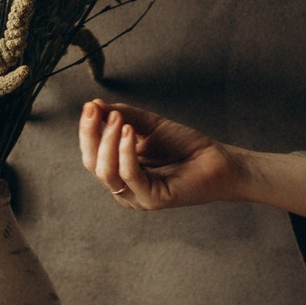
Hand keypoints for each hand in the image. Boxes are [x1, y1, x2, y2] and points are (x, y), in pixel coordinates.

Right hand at [79, 100, 239, 210]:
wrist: (218, 160)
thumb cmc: (185, 146)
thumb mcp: (148, 126)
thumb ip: (123, 116)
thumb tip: (95, 104)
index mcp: (119, 172)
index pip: (91, 153)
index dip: (87, 129)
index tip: (90, 105)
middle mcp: (123, 188)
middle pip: (92, 164)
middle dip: (91, 134)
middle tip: (97, 109)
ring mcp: (136, 197)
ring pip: (107, 172)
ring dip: (108, 141)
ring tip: (119, 119)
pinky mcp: (152, 200)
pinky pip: (130, 176)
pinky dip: (126, 152)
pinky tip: (130, 132)